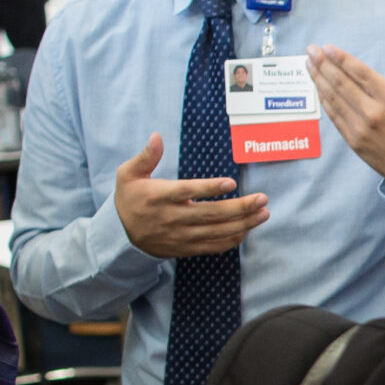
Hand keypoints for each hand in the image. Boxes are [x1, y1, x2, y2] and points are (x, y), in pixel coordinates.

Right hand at [114, 133, 267, 258]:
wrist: (120, 234)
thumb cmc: (129, 198)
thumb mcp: (128, 174)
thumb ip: (146, 156)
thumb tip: (157, 136)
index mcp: (158, 196)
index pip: (187, 192)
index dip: (209, 188)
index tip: (231, 183)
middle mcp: (172, 217)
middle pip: (210, 214)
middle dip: (239, 208)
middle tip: (262, 199)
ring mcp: (180, 235)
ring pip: (216, 231)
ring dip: (243, 223)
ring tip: (263, 213)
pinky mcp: (185, 248)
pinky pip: (212, 246)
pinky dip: (231, 240)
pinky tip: (247, 229)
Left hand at [308, 44, 384, 184]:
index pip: (361, 72)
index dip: (342, 58)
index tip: (327, 48)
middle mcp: (375, 112)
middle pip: (342, 82)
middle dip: (323, 64)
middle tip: (310, 49)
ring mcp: (362, 129)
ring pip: (334, 98)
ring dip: (319, 80)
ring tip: (309, 65)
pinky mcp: (355, 143)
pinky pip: (335, 116)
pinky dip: (325, 101)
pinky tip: (318, 90)